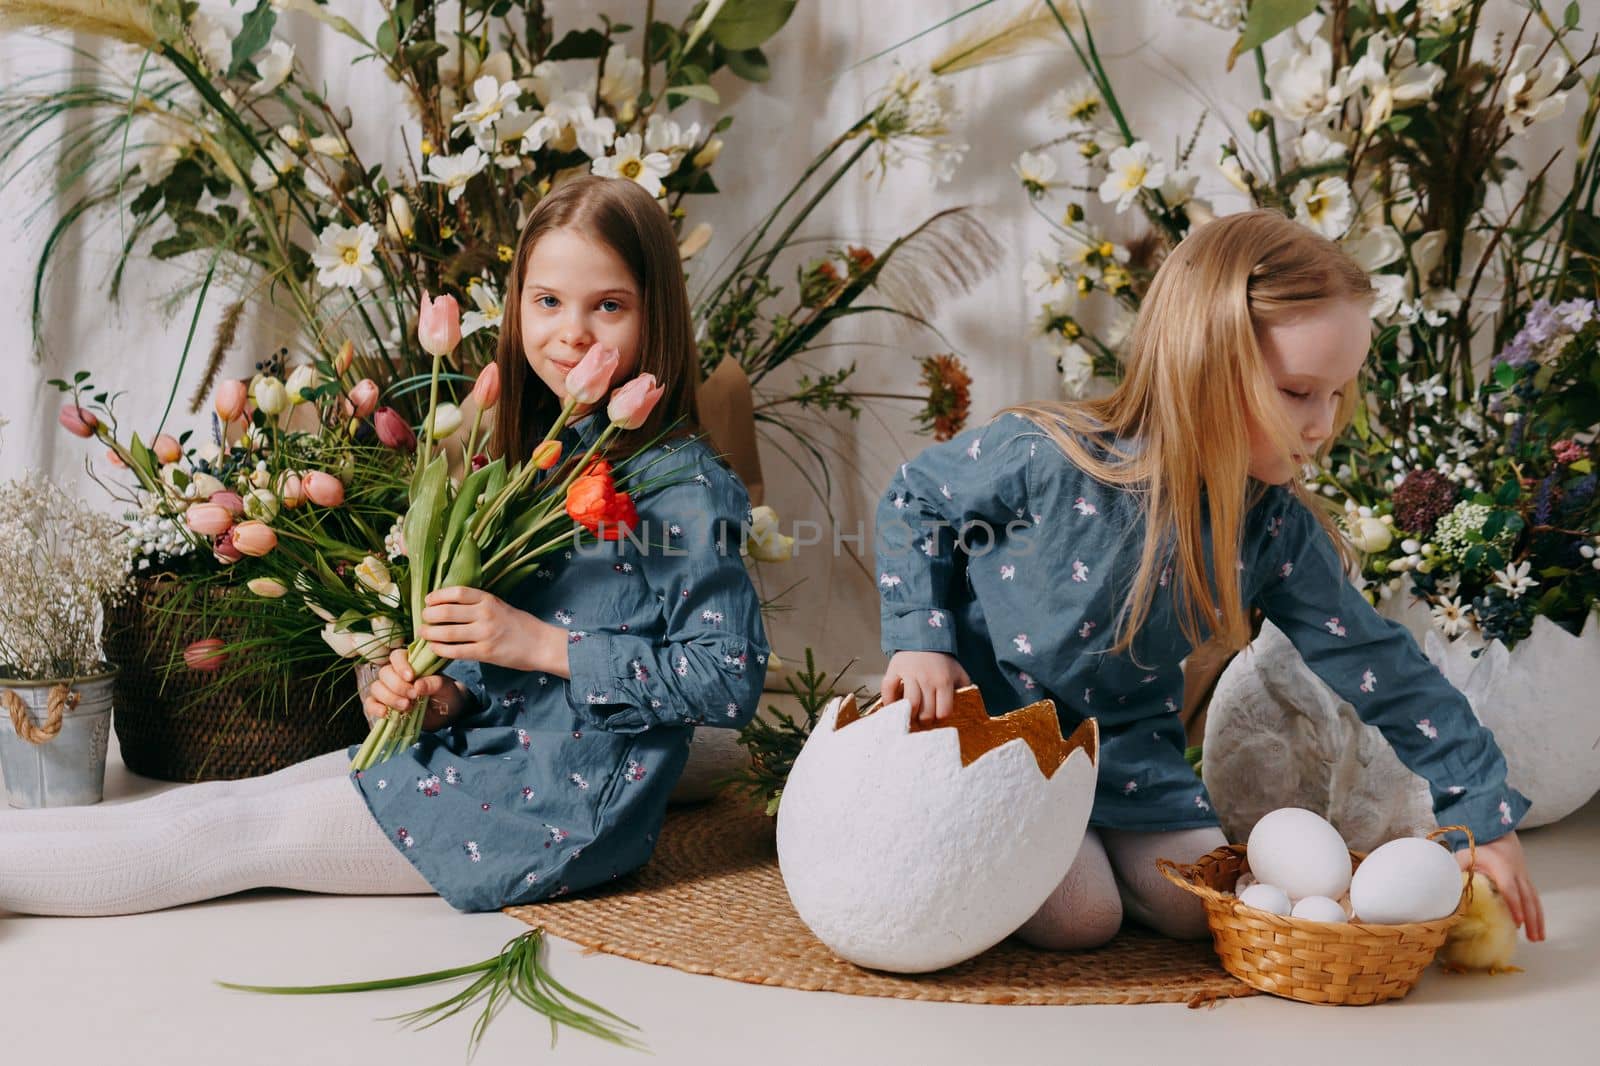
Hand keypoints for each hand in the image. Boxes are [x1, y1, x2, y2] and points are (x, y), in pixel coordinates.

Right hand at [362, 648, 466, 730]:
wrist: (447, 713)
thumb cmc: (447, 694)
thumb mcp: (447, 688)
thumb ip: (435, 684)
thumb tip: (418, 685)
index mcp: (411, 663)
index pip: (397, 656)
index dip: (401, 665)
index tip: (411, 677)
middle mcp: (396, 674)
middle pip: (384, 673)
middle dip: (397, 686)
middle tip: (414, 696)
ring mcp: (388, 690)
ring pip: (376, 688)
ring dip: (389, 698)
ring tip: (407, 706)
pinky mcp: (384, 705)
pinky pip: (371, 703)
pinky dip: (375, 708)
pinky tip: (385, 713)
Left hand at [416, 586, 564, 674]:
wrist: (541, 644)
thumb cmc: (519, 624)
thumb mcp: (499, 605)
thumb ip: (477, 604)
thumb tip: (447, 605)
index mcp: (488, 599)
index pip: (457, 592)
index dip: (438, 596)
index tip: (428, 600)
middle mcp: (485, 614)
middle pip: (447, 612)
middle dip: (429, 616)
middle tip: (423, 619)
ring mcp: (485, 634)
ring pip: (447, 632)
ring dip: (430, 633)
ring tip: (424, 634)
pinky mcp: (485, 652)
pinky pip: (456, 651)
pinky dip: (441, 650)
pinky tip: (435, 648)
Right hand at [881, 650, 971, 723]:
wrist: (923, 637)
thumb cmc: (941, 661)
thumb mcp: (958, 673)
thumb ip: (964, 690)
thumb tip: (967, 709)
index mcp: (944, 681)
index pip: (943, 712)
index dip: (940, 718)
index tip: (937, 717)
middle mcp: (927, 678)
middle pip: (926, 712)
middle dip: (925, 719)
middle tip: (924, 718)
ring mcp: (909, 674)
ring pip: (909, 705)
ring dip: (910, 715)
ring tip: (911, 715)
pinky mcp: (894, 670)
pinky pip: (888, 690)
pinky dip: (889, 702)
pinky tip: (894, 707)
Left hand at [1459, 831, 1545, 941]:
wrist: (1498, 834)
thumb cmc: (1479, 846)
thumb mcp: (1465, 854)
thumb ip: (1458, 869)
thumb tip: (1448, 888)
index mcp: (1502, 868)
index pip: (1509, 889)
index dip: (1514, 905)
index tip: (1519, 922)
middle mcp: (1517, 874)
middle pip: (1527, 899)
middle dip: (1531, 919)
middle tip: (1532, 939)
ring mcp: (1524, 878)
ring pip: (1534, 900)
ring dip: (1538, 920)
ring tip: (1538, 939)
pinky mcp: (1526, 882)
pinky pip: (1535, 899)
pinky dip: (1538, 914)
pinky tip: (1538, 928)